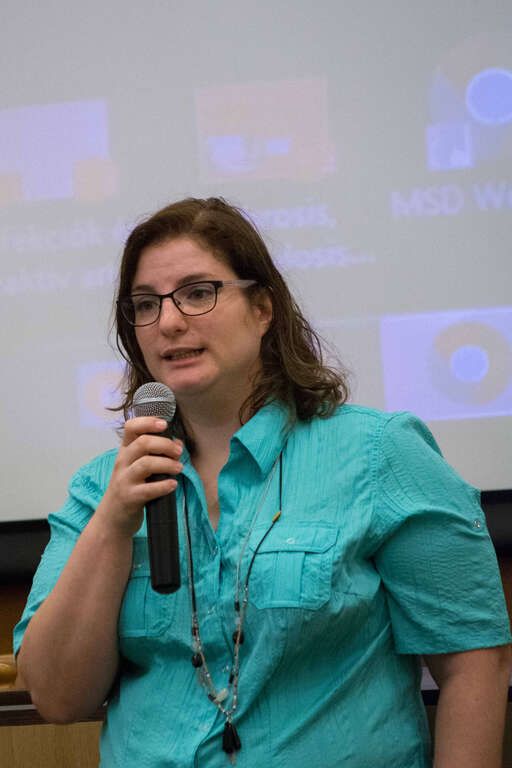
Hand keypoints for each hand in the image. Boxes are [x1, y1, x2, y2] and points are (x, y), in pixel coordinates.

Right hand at [100, 417, 182, 536]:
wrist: (112, 518)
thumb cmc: (129, 488)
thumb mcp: (136, 467)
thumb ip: (155, 454)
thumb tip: (178, 444)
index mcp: (124, 451)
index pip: (131, 427)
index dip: (148, 422)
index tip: (164, 424)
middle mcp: (122, 463)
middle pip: (143, 444)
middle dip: (165, 445)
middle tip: (178, 452)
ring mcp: (124, 480)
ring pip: (146, 464)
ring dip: (167, 464)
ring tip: (179, 468)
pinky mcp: (130, 498)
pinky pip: (149, 489)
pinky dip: (164, 486)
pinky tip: (172, 485)